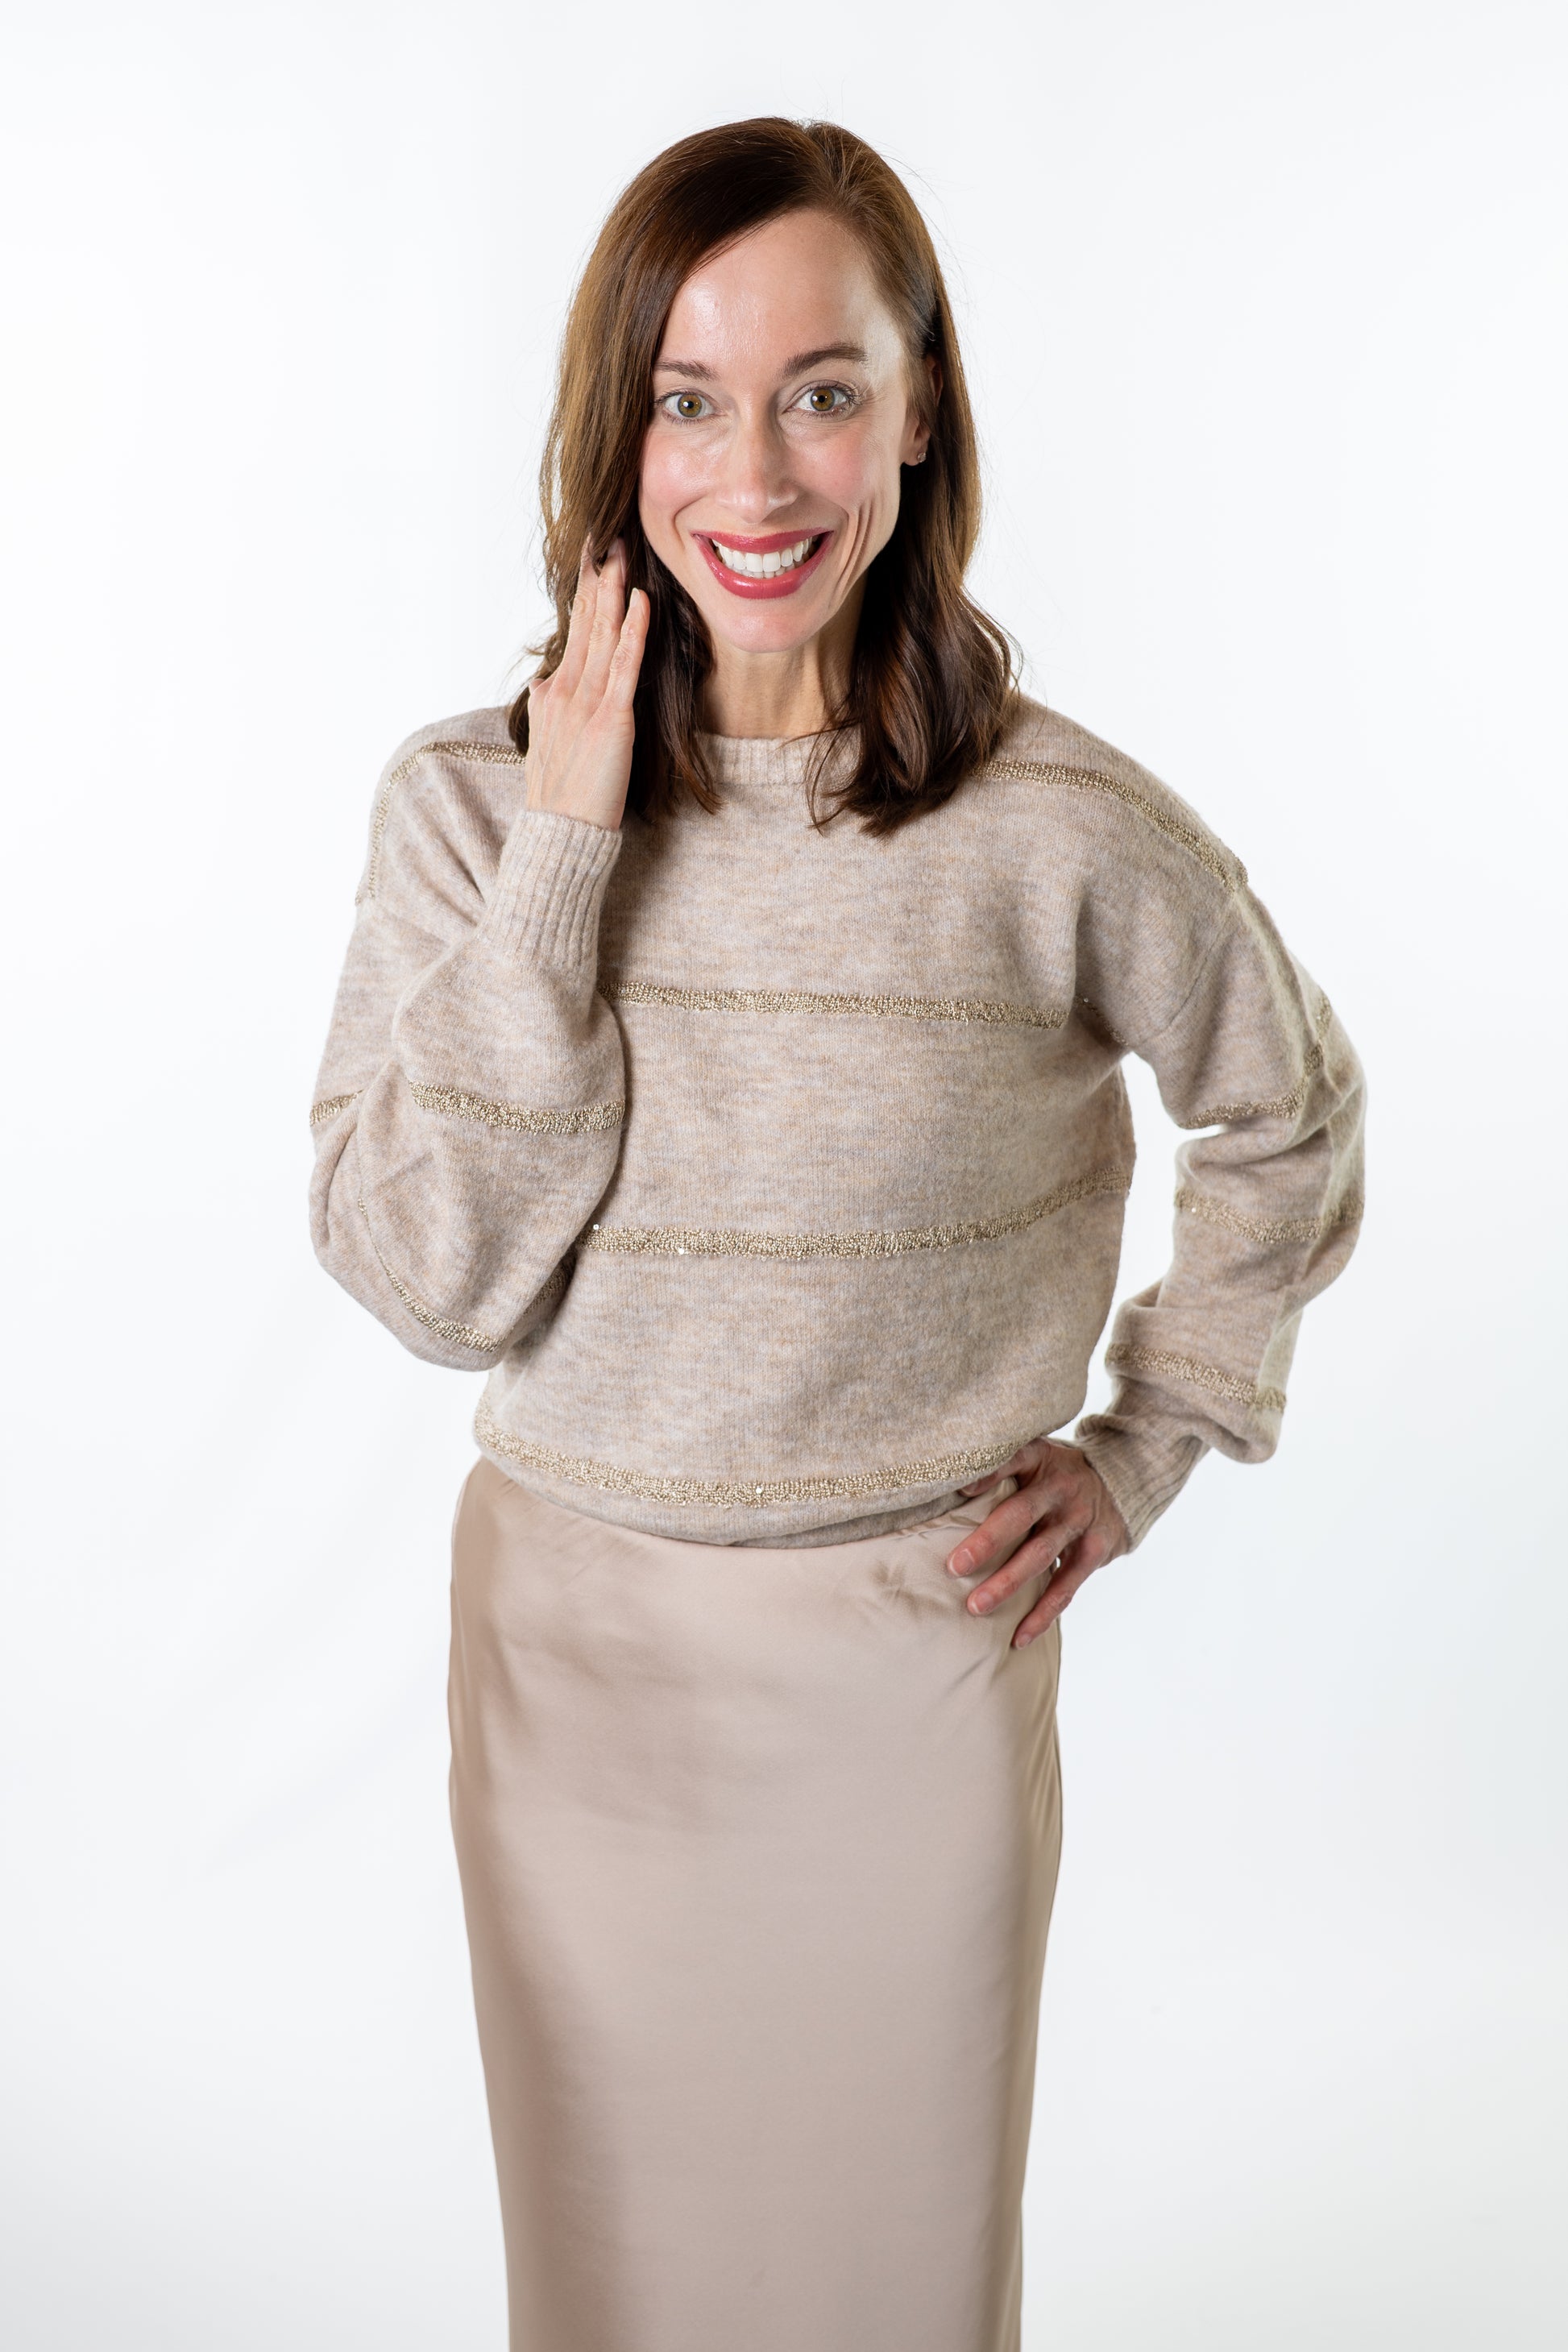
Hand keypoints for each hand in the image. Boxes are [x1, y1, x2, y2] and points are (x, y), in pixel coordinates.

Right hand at [524, 537, 649, 831]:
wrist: (560, 833)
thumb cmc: (558, 798)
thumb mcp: (544, 742)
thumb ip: (545, 707)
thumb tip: (542, 680)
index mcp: (551, 693)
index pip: (573, 633)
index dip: (584, 594)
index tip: (592, 559)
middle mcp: (564, 689)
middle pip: (585, 623)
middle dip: (596, 578)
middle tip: (605, 536)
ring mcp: (586, 702)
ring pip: (602, 635)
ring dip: (612, 591)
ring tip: (620, 552)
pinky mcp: (611, 718)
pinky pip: (625, 665)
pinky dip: (633, 630)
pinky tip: (639, 601)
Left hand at [946, 1438, 1129, 1647]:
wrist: (1123, 1481)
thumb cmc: (1057, 1472)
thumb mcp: (1037, 1455)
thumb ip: (1001, 1465)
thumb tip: (946, 1487)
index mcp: (1041, 1459)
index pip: (1015, 1458)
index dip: (989, 1473)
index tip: (960, 1489)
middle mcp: (1061, 1489)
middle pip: (1021, 1514)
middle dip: (988, 1541)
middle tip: (955, 1566)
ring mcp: (1079, 1521)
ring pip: (1040, 1555)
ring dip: (1007, 1584)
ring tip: (975, 1606)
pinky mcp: (1094, 1551)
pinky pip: (1065, 1588)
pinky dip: (1041, 1614)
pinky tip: (1018, 1636)